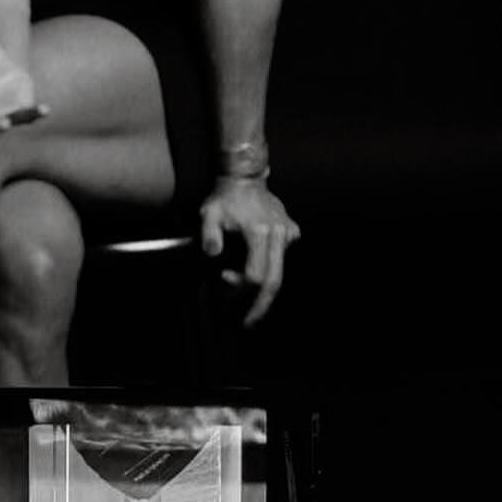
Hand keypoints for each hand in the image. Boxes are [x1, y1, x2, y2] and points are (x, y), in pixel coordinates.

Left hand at [199, 175, 298, 326]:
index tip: (223, 278)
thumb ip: (209, 235)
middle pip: (275, 281)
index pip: (256, 275)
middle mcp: (278, 234)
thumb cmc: (224, 198)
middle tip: (249, 323)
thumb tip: (213, 255)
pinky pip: (283, 257)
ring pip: (280, 271)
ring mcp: (287, 233)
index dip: (239, 285)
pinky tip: (258, 264)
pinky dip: (271, 267)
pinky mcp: (292, 231)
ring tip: (248, 298)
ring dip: (264, 288)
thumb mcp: (209, 213)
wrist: (244, 178)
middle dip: (261, 305)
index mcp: (259, 232)